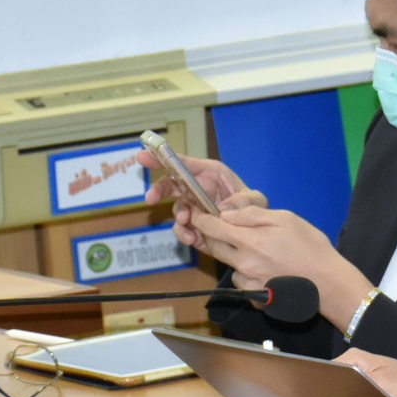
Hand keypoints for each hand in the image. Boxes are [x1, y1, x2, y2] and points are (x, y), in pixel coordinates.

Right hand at [138, 150, 265, 247]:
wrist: (253, 231)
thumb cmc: (252, 206)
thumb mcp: (254, 200)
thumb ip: (244, 201)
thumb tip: (224, 210)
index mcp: (210, 174)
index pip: (183, 163)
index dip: (162, 158)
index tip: (142, 158)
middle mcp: (197, 189)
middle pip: (171, 185)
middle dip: (158, 190)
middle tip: (150, 199)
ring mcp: (193, 209)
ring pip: (177, 210)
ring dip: (179, 216)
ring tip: (187, 222)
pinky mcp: (193, 227)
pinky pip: (183, 229)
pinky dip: (185, 234)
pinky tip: (193, 238)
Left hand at [189, 206, 369, 320]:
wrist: (327, 281)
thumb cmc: (311, 246)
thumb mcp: (286, 219)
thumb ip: (253, 215)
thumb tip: (226, 214)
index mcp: (249, 240)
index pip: (212, 228)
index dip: (200, 219)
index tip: (197, 213)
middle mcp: (242, 261)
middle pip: (214, 246)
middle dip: (212, 235)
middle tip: (222, 227)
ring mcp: (247, 280)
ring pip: (227, 263)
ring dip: (231, 254)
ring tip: (253, 251)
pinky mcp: (253, 294)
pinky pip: (239, 280)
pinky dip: (244, 272)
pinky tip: (262, 270)